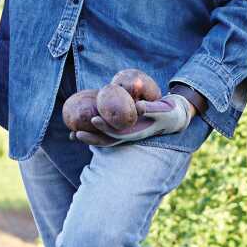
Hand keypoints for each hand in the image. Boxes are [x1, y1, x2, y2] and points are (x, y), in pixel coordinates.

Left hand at [71, 93, 192, 145]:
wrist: (173, 117)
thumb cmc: (169, 113)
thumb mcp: (162, 111)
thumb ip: (151, 109)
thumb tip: (138, 106)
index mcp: (135, 134)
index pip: (116, 134)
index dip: (104, 128)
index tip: (93, 120)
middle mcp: (127, 135)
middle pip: (105, 139)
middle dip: (90, 137)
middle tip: (74, 133)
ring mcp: (124, 132)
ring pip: (104, 137)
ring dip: (89, 136)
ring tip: (72, 133)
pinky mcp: (123, 127)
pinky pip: (107, 129)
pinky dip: (95, 128)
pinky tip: (83, 123)